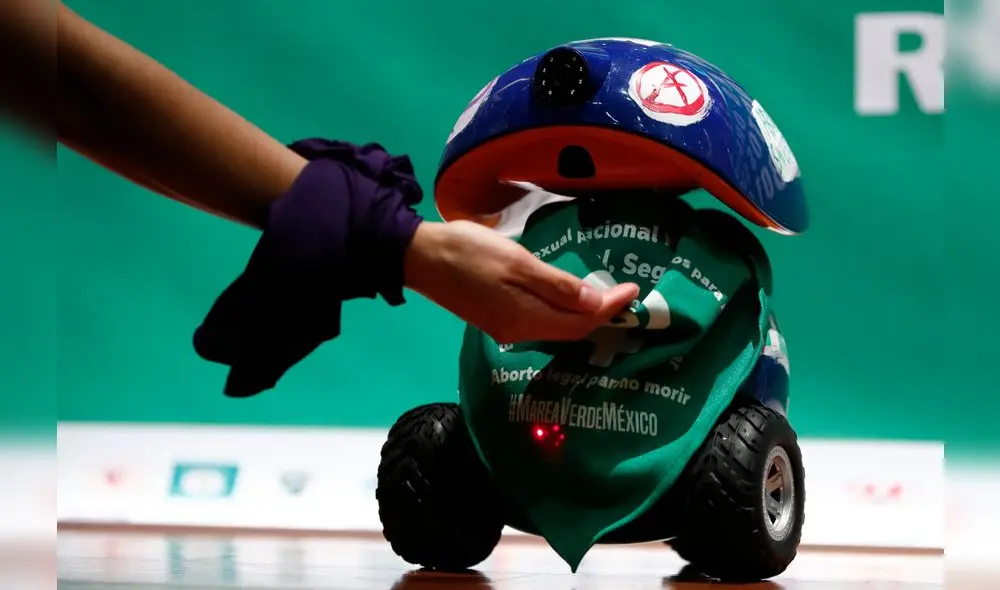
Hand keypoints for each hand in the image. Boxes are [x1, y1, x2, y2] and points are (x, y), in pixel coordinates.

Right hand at [404, 220, 639, 342]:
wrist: (418, 256)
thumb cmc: (469, 252)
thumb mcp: (517, 262)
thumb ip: (556, 285)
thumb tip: (595, 304)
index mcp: (527, 319)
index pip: (582, 322)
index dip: (611, 308)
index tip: (634, 290)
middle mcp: (519, 331)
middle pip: (571, 330)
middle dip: (601, 315)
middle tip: (625, 293)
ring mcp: (505, 327)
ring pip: (555, 326)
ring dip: (581, 314)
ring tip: (604, 295)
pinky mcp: (495, 318)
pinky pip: (539, 320)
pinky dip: (559, 311)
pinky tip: (566, 296)